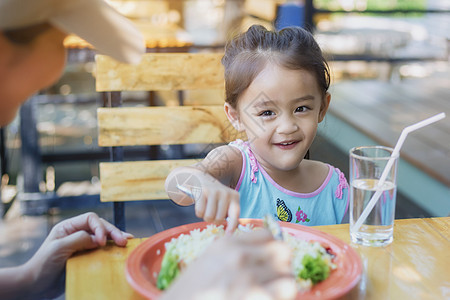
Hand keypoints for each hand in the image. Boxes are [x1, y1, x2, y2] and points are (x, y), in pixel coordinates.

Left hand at [24, 212, 132, 298]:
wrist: (35, 286)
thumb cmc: (42, 265)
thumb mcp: (59, 248)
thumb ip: (79, 239)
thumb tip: (99, 239)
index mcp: (68, 227)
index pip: (90, 219)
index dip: (99, 227)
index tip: (102, 242)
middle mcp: (77, 234)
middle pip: (100, 226)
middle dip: (113, 232)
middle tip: (124, 241)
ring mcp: (82, 246)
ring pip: (104, 238)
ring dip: (115, 239)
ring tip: (127, 243)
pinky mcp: (85, 258)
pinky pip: (102, 251)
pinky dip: (112, 251)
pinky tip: (120, 251)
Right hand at [161, 229, 296, 299]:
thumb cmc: (192, 289)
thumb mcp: (209, 260)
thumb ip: (234, 251)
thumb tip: (261, 253)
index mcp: (227, 243)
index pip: (267, 235)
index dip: (270, 247)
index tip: (267, 259)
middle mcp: (240, 256)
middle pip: (282, 250)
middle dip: (281, 263)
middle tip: (272, 276)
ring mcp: (249, 277)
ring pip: (288, 272)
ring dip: (282, 282)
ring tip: (272, 289)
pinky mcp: (256, 296)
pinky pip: (287, 288)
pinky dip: (282, 294)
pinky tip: (270, 297)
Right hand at [192, 179, 239, 233]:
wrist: (202, 179)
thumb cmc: (216, 197)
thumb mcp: (226, 201)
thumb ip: (229, 214)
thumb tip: (229, 233)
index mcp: (235, 196)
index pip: (235, 214)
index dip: (232, 226)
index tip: (229, 235)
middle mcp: (226, 193)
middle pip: (219, 218)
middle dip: (214, 219)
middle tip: (213, 212)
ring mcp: (214, 191)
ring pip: (209, 216)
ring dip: (206, 217)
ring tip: (207, 209)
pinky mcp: (202, 191)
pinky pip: (200, 212)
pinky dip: (199, 212)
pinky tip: (201, 204)